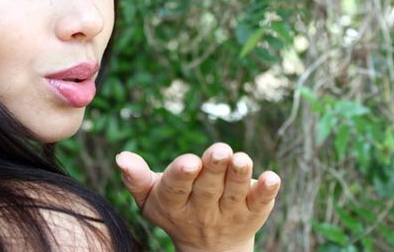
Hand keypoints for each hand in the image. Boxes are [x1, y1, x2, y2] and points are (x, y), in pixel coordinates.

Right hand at [115, 143, 280, 251]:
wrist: (211, 248)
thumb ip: (137, 178)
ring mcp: (229, 213)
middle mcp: (202, 211)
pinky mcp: (253, 213)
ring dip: (239, 176)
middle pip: (208, 189)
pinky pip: (261, 203)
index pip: (177, 190)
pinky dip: (267, 191)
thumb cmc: (177, 207)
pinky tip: (272, 178)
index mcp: (174, 204)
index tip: (189, 162)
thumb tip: (121, 157)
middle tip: (219, 150)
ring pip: (234, 194)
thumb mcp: (152, 196)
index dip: (182, 176)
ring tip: (241, 159)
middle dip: (214, 168)